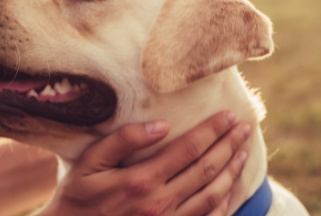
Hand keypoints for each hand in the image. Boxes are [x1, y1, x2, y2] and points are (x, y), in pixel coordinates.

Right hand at [35, 110, 251, 215]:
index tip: (229, 115)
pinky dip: (224, 203)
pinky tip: (230, 189)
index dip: (212, 130)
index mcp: (141, 180)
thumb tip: (160, 125)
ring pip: (213, 195)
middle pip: (206, 169)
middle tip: (244, 127)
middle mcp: (160, 203)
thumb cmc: (76, 198)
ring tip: (242, 153)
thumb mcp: (87, 163)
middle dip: (229, 145)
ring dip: (232, 172)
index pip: (188, 148)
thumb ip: (122, 141)